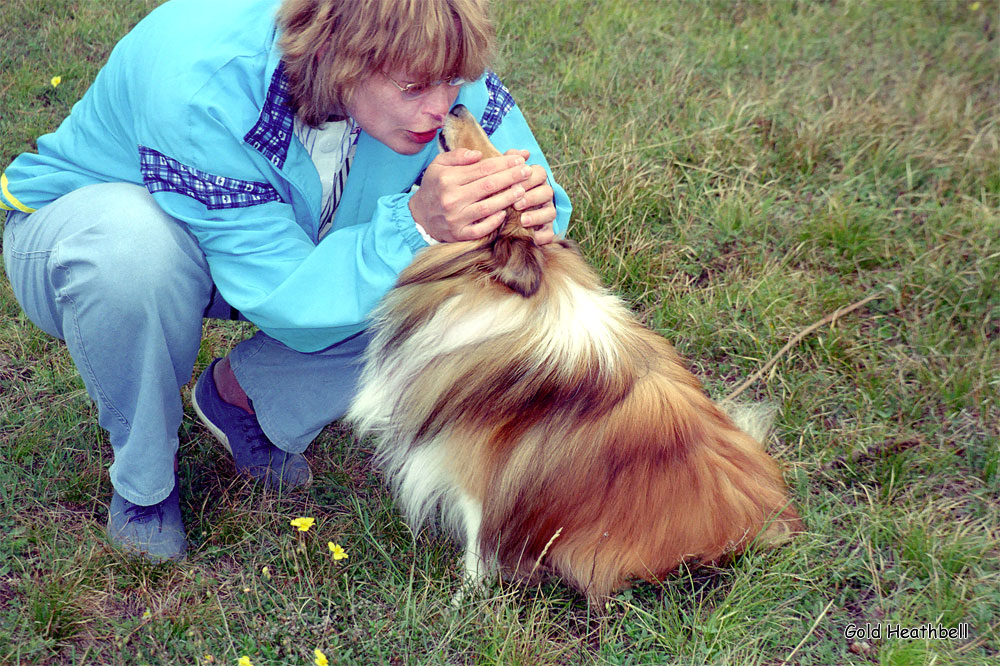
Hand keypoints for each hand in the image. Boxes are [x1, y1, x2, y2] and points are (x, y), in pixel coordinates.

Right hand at [408, 149, 533, 242]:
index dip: (504, 163)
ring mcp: (456, 218)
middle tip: (528, 171)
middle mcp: (451, 198)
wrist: (419, 216)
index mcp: (448, 179)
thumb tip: (478, 154)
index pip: (483, 168)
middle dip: (512, 177)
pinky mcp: (459, 234)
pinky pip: (481, 229)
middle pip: (489, 185)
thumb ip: (457, 156)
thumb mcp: (438, 165)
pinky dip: (494, 221)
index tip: (520, 159)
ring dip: (508, 198)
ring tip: (522, 190)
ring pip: (488, 207)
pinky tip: (505, 213)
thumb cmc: (434, 187)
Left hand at [505, 150, 556, 244]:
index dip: (529, 178)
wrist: (494, 217)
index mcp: (535, 179)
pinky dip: (542, 236)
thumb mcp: (501, 176)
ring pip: (551, 212)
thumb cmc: (499, 190)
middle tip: (517, 204)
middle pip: (547, 192)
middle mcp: (544, 195)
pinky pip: (549, 234)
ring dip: (538, 216)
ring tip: (523, 220)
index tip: (514, 184)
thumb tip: (524, 153)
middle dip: (532, 197)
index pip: (539, 173)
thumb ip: (508, 162)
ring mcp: (546, 212)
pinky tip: (531, 237)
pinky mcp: (546, 230)